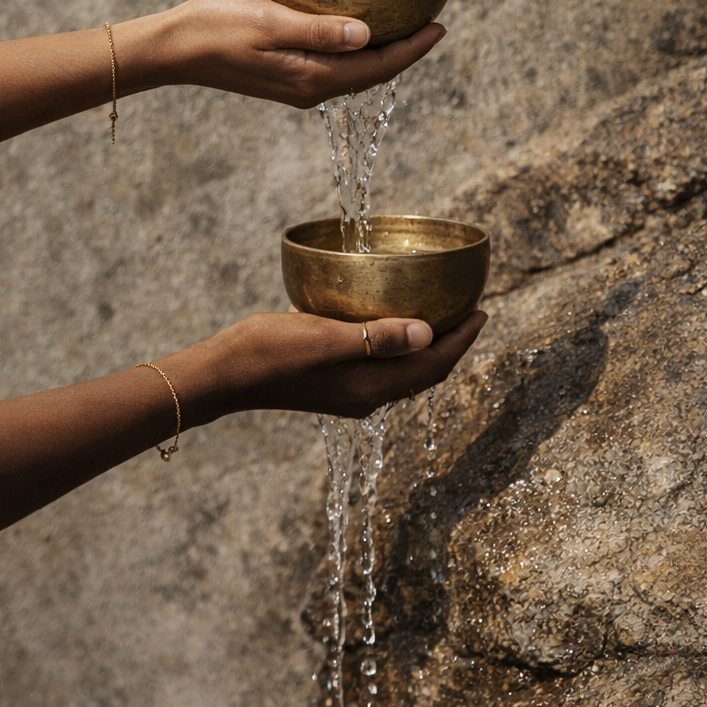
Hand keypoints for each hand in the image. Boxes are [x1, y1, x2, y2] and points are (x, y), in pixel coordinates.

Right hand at [154, 0, 444, 107]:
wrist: (174, 49)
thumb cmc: (215, 29)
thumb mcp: (270, 22)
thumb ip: (319, 30)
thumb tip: (366, 34)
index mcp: (311, 79)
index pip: (378, 67)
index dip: (413, 48)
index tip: (440, 26)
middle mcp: (310, 89)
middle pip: (372, 74)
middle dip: (406, 51)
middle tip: (432, 22)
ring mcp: (297, 86)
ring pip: (355, 72)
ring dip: (383, 52)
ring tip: (407, 27)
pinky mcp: (286, 77)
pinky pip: (335, 68)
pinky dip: (356, 51)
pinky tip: (360, 32)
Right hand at [178, 308, 486, 420]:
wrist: (223, 375)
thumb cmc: (269, 352)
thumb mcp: (325, 338)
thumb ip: (377, 337)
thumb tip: (426, 333)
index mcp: (371, 388)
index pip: (434, 366)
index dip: (462, 340)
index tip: (483, 310)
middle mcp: (365, 396)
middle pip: (423, 371)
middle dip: (450, 342)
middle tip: (468, 310)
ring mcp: (348, 392)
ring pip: (401, 369)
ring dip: (424, 343)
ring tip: (438, 313)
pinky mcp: (331, 382)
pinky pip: (378, 364)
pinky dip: (394, 343)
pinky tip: (386, 319)